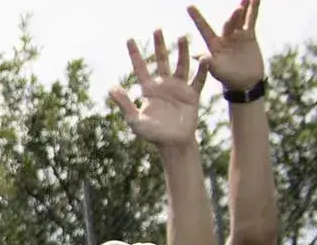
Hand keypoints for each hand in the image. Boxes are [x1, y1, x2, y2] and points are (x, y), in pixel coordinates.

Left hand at [111, 31, 210, 148]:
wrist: (173, 143)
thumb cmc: (152, 134)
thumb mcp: (135, 120)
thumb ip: (124, 103)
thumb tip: (111, 88)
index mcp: (148, 90)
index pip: (140, 68)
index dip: (135, 54)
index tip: (129, 39)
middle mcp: (164, 85)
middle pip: (161, 60)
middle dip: (159, 45)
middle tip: (157, 29)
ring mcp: (179, 88)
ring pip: (181, 65)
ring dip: (182, 52)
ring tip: (182, 36)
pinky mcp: (192, 94)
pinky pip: (198, 80)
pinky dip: (202, 69)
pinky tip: (204, 58)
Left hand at [190, 1, 262, 90]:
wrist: (245, 83)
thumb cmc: (227, 79)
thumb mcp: (216, 71)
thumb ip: (208, 63)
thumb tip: (196, 56)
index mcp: (213, 45)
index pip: (204, 28)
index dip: (197, 18)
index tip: (189, 6)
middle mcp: (224, 37)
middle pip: (228, 23)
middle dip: (233, 17)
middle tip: (237, 10)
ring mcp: (236, 35)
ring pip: (240, 18)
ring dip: (243, 7)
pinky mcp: (249, 35)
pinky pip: (251, 20)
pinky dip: (254, 9)